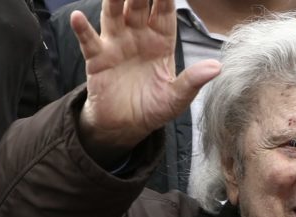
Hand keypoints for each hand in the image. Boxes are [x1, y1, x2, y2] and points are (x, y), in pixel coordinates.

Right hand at [70, 0, 220, 159]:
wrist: (126, 125)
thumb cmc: (153, 107)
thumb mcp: (177, 98)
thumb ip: (193, 80)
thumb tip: (217, 67)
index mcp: (161, 41)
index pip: (164, 11)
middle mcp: (138, 36)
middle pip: (138, 5)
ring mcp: (116, 44)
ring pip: (114, 15)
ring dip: (113, 1)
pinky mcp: (97, 59)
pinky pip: (89, 41)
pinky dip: (83, 29)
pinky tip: (78, 18)